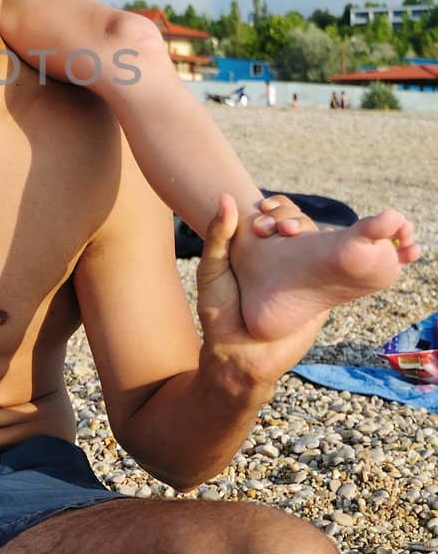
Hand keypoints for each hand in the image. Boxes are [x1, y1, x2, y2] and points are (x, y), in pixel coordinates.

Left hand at [196, 194, 327, 390]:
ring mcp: (303, 274)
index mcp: (256, 250)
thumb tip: (225, 196)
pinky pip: (336, 269)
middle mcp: (281, 258)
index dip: (273, 207)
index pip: (273, 217)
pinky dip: (340, 253)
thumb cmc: (220, 313)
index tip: (264, 208)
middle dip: (292, 217)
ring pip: (317, 241)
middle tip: (281, 228)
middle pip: (298, 224)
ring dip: (311, 230)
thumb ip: (218, 236)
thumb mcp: (213, 271)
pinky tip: (336, 241)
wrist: (241, 357)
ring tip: (293, 234)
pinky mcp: (322, 292)